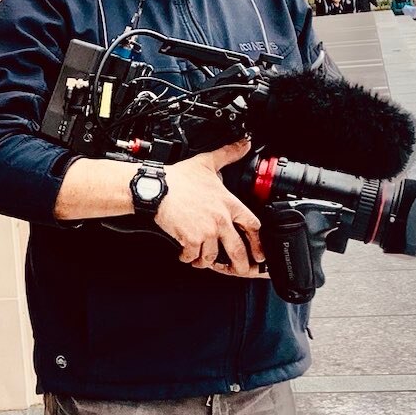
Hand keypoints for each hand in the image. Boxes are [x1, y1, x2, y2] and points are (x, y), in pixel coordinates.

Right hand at [158, 139, 267, 276]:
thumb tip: (243, 144)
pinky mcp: (190, 239)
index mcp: (228, 204)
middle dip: (240, 265)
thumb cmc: (179, 179)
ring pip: (212, 256)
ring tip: (201, 259)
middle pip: (238, 250)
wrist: (156, 188)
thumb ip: (228, 153)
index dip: (258, 242)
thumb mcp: (208, 163)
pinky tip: (184, 254)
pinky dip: (188, 258)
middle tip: (239, 271)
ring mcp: (206, 231)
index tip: (258, 252)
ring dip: (206, 261)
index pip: (252, 226)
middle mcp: (220, 219)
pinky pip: (193, 257)